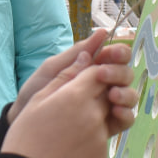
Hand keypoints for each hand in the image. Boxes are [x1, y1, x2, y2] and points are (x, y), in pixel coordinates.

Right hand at [1, 49, 137, 157]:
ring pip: (108, 115)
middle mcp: (93, 114)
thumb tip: (85, 58)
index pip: (98, 72)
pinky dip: (92, 135)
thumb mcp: (38, 99)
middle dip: (99, 90)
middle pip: (109, 91)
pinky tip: (72, 142)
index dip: (92, 72)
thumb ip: (65, 77)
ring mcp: (100, 136)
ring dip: (98, 113)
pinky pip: (103, 137)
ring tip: (75, 122)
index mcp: (76, 96)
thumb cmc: (26, 136)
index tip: (83, 77)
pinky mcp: (102, 155)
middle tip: (78, 99)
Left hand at [9, 29, 136, 127]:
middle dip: (118, 72)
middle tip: (101, 74)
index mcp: (93, 68)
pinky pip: (126, 120)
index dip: (119, 52)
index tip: (109, 54)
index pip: (118, 56)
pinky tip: (115, 111)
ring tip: (112, 96)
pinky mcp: (107, 125)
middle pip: (127, 74)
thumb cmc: (37, 91)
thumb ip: (77, 52)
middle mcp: (105, 85)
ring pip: (130, 96)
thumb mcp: (54, 68)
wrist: (26, 119)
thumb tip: (103, 32)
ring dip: (126, 93)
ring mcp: (107, 105)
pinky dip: (126, 114)